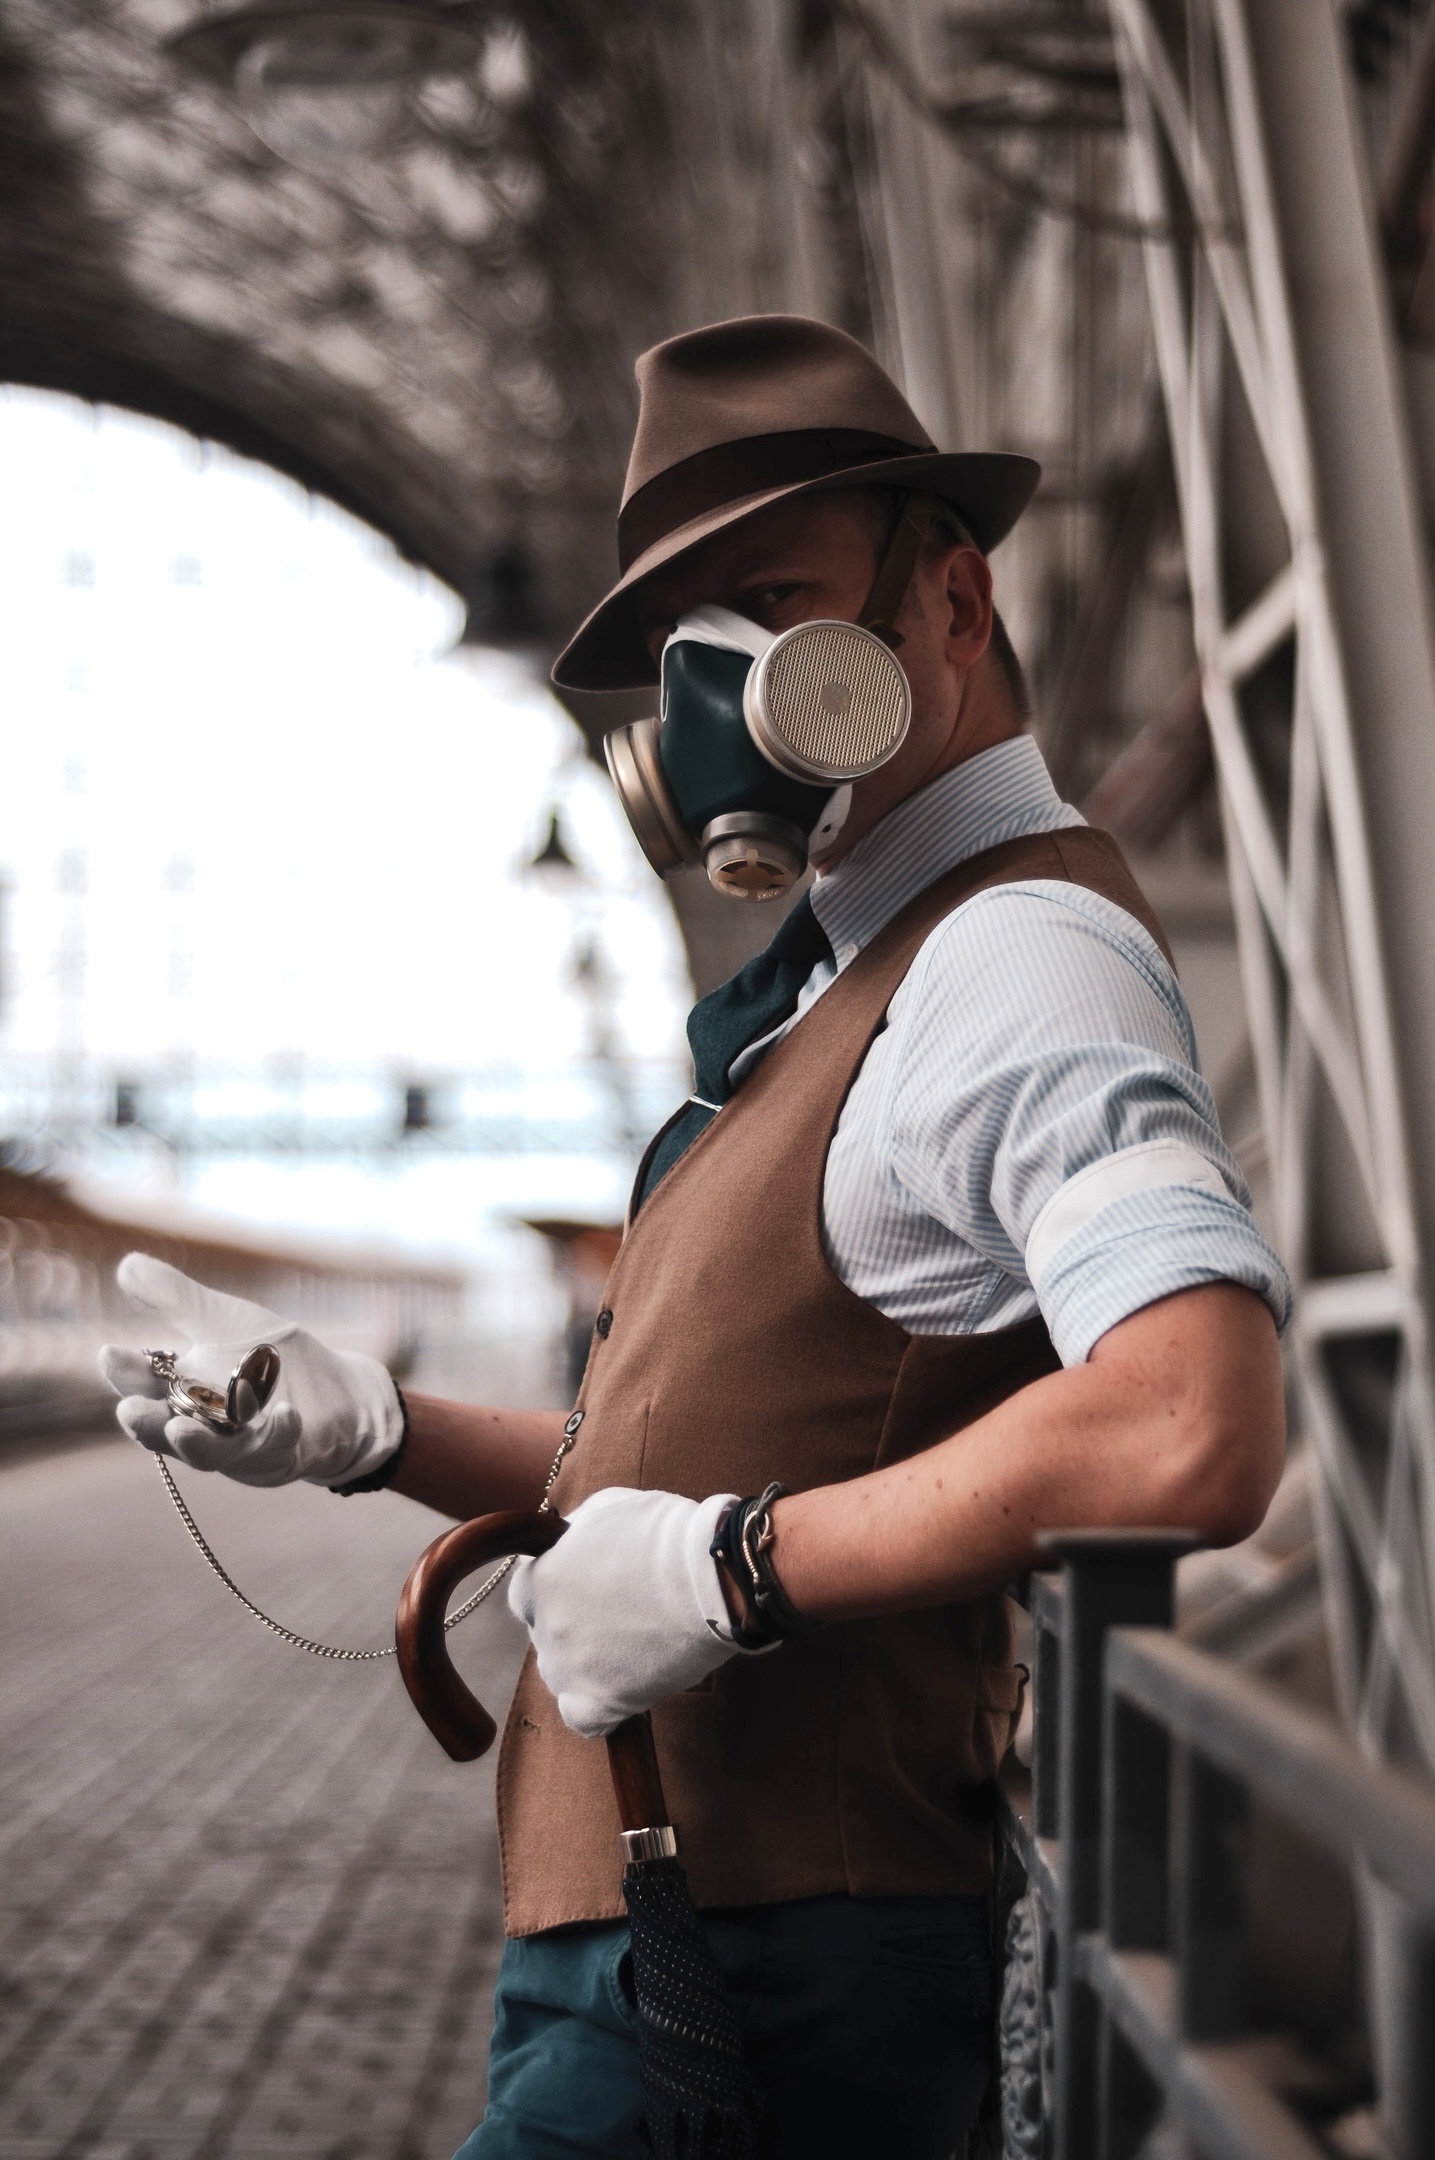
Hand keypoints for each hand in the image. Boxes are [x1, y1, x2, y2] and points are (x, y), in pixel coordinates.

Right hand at [99, 1253, 403, 1488]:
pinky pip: (276, 1446)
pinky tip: (285, 1412)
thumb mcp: (223, 1321)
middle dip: (146, 1424)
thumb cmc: (270, 1358)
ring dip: (195, 1443)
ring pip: (212, 1453)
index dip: (127, 1373)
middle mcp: (203, 1425)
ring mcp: (241, 1447)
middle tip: (129, 1411)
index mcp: (182, 1391)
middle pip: (165, 1430)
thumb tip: (126, 1265)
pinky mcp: (281, 1454)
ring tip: (182, 1430)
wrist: (338, 1393)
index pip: (144, 1385)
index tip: (111, 1352)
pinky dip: (278, 1429)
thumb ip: (176, 1299)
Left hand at [507, 1487, 774, 1738]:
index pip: (526, 1596)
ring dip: (586, 1665)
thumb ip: (575, 1532)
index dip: (556, 1592)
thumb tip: (568, 1542)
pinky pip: (584, 1720)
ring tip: (631, 1647)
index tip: (585, 1588)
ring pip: (562, 1676)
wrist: (707, 1574)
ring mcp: (570, 1668)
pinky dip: (599, 1710)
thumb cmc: (663, 1534)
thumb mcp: (605, 1510)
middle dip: (576, 1625)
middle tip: (620, 1613)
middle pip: (548, 1635)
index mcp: (539, 1581)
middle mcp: (545, 1627)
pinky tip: (622, 1691)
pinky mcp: (601, 1702)